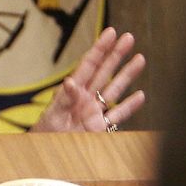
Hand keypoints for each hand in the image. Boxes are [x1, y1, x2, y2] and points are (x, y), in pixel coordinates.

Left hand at [31, 27, 145, 132]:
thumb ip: (63, 99)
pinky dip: (130, 106)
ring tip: (140, 59)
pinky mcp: (101, 128)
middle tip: (129, 37)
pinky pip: (118, 115)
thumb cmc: (44, 133)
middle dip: (117, 54)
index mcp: (72, 90)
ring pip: (115, 89)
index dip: (100, 48)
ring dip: (127, 74)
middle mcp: (86, 97)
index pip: (89, 64)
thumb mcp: (51, 114)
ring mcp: (95, 111)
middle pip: (104, 71)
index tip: (111, 32)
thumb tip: (70, 82)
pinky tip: (140, 95)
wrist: (46, 153)